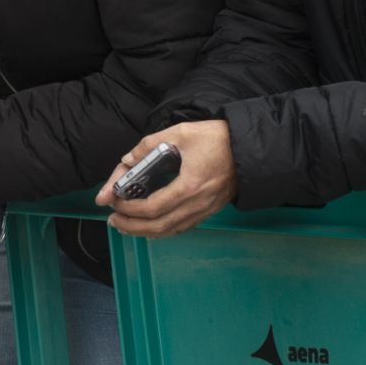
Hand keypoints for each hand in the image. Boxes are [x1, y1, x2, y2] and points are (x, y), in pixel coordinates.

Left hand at [99, 120, 236, 238]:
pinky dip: (164, 230)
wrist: (251, 147)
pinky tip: (152, 228)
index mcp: (190, 186)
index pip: (152, 206)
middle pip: (159, 225)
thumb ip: (150, 145)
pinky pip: (184, 227)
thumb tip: (128, 159)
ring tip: (126, 226)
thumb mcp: (181, 133)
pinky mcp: (211, 209)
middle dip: (132, 226)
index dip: (129, 207)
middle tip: (113, 220)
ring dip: (145, 231)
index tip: (114, 200)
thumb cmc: (219, 138)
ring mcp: (206, 209)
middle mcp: (198, 203)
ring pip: (171, 230)